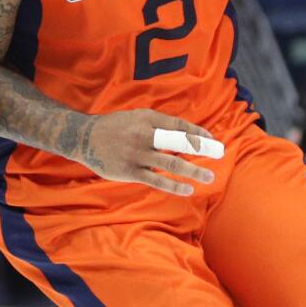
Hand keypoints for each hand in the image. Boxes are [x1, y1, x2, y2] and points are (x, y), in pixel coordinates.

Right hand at [72, 109, 216, 196]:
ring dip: (193, 171)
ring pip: (171, 163)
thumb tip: (184, 134)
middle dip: (202, 149)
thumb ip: (158, 124)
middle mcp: (145, 134)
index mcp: (148, 118)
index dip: (198, 133)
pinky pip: (157, 180)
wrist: (84, 138)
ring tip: (210, 177)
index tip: (213, 140)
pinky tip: (187, 189)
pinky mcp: (130, 171)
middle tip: (221, 154)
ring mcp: (138, 154)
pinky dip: (174, 185)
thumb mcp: (136, 116)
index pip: (179, 125)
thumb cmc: (115, 126)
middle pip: (179, 142)